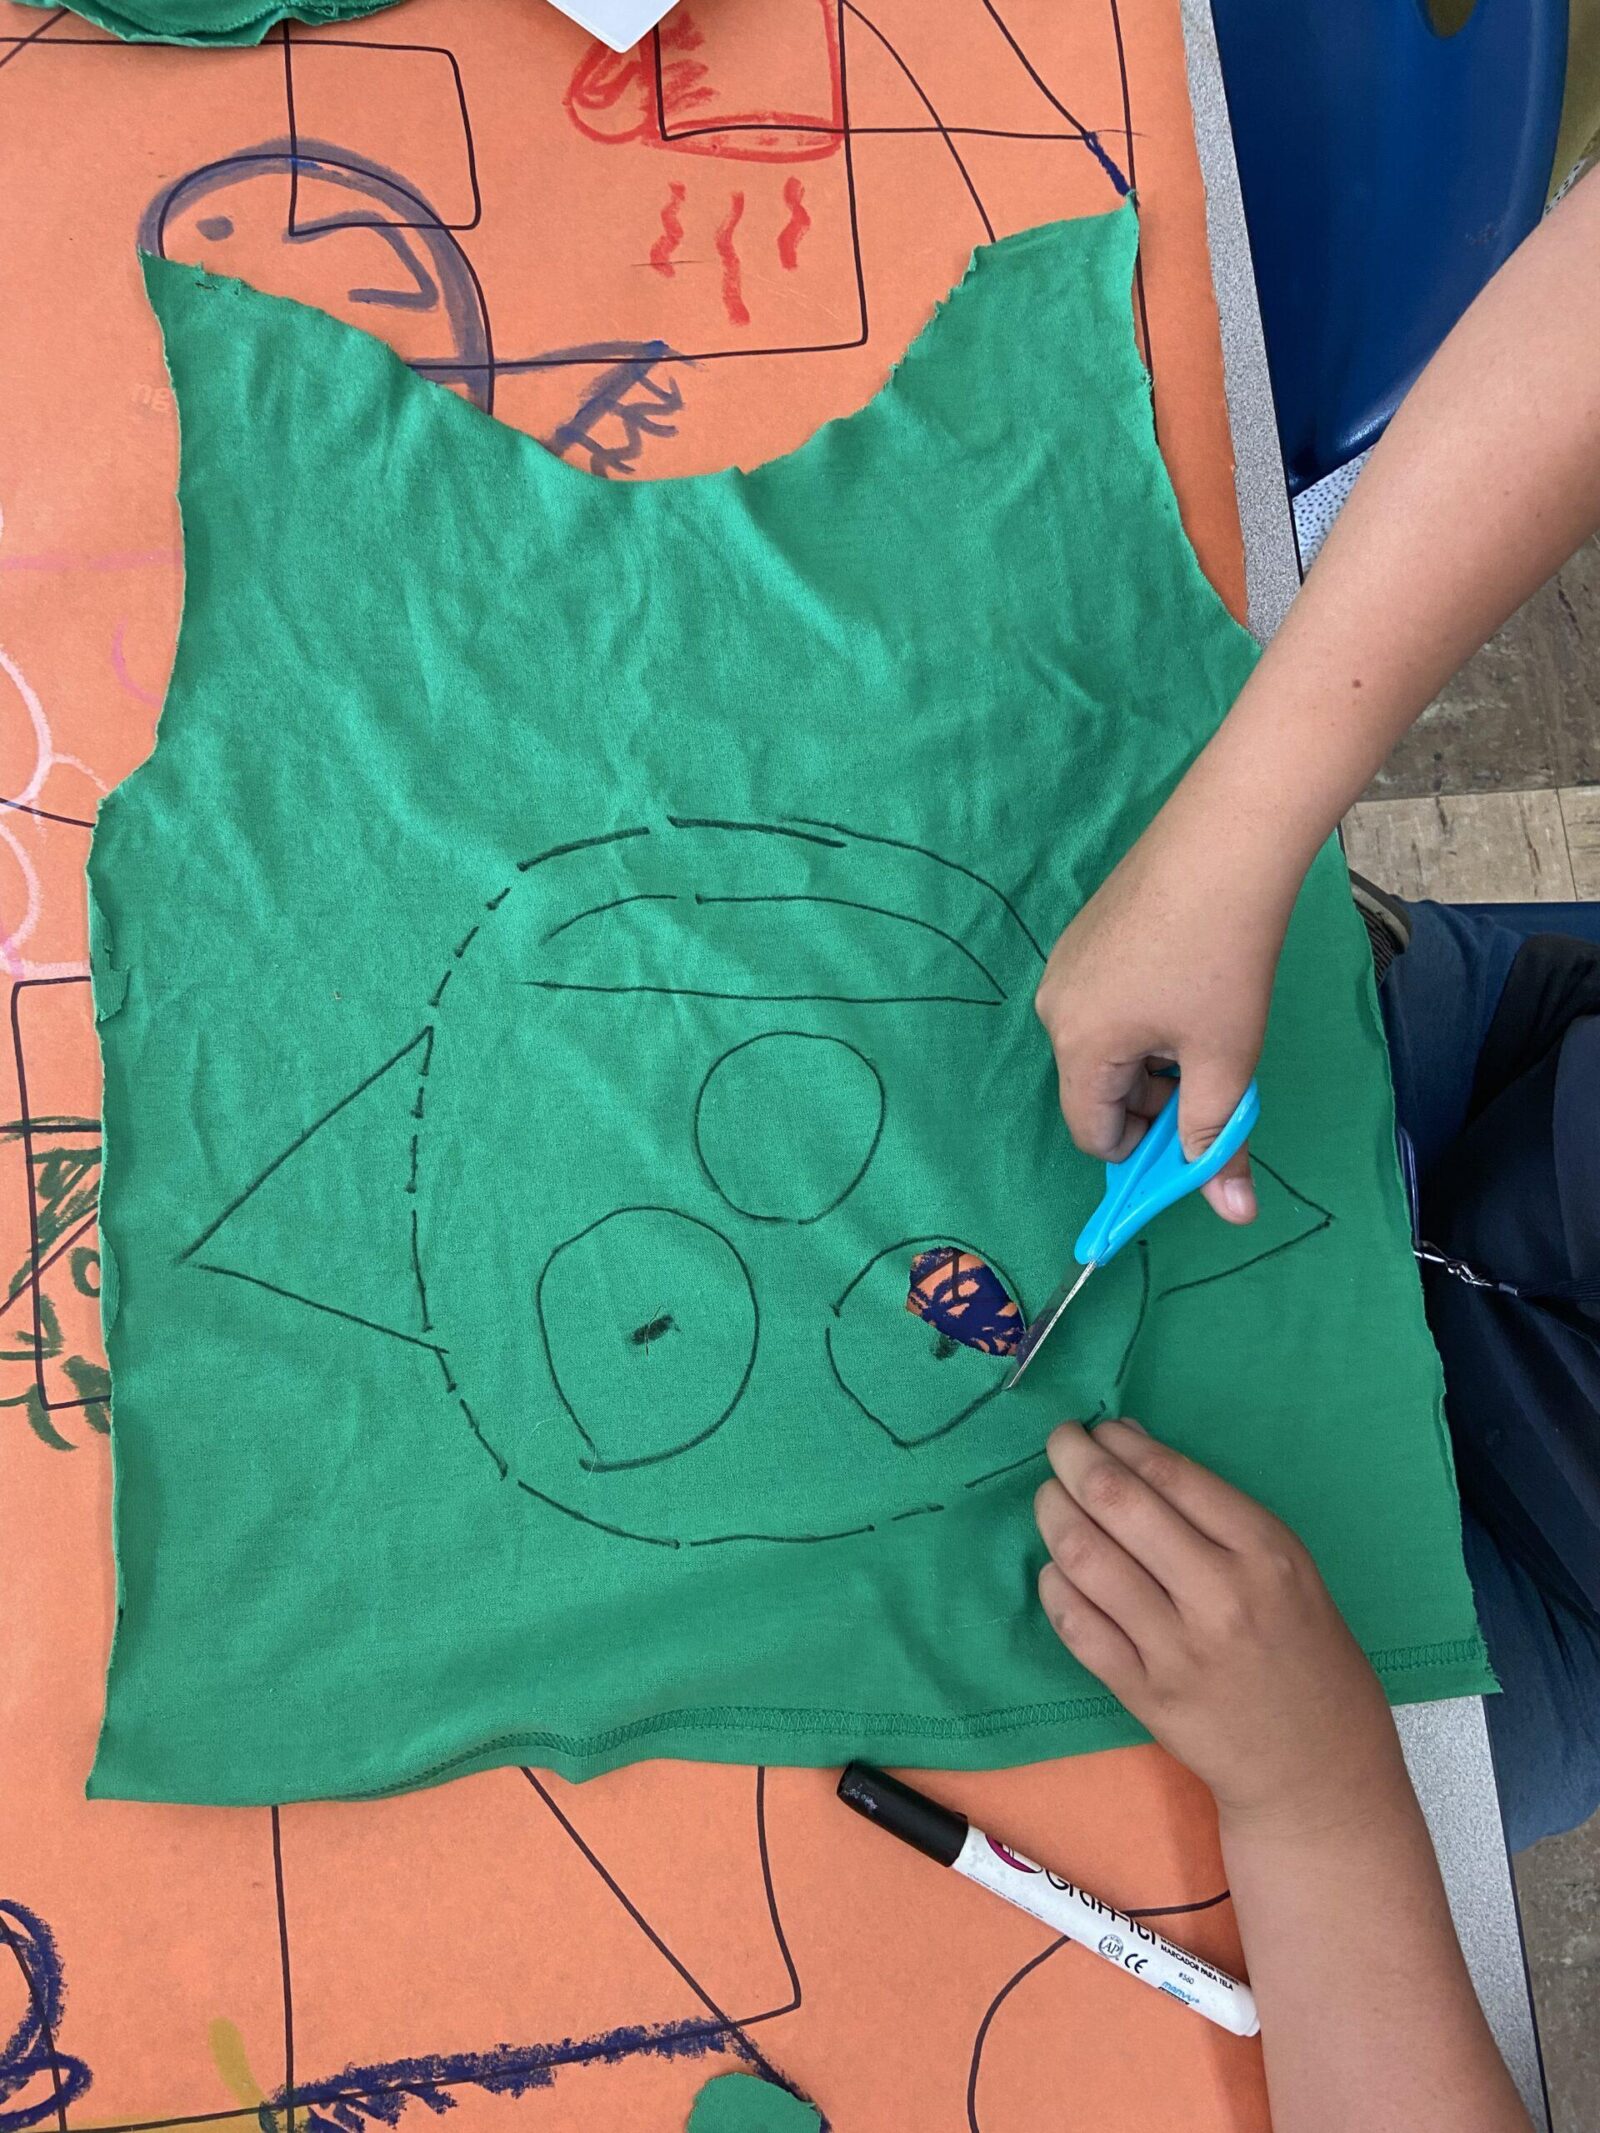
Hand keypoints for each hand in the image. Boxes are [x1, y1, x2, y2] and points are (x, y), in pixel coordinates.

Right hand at [1034, 810, 1297, 1223]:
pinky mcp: (1084, 935)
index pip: (1094, 1134)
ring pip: (1105, 1046)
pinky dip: (1145, 1017)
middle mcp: (1054, 1009)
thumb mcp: (1226, 1058)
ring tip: (1207, 1025)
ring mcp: (1065, 966)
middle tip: (1214, 1075)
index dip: (1148, 1150)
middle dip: (1154, 1101)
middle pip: (1097, 1089)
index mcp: (1077, 1046)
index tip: (1198, 1130)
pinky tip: (1190, 985)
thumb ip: (1218, 1139)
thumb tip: (1235, 1214)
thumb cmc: (1223, 957)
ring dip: (1152, 1059)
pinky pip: (1106, 1004)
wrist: (1225, 841)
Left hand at [1034, 1419, 1407, 1836]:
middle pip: (1119, 1504)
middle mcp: (1220, 1595)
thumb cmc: (1303, 1651)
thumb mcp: (1288, 1568)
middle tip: (1059, 1442)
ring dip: (1054, 1514)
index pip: (1171, 1474)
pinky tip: (1055, 1568)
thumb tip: (1133, 1445)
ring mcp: (1177, 1649)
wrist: (1317, 1768)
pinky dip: (1053, 1586)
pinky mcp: (1143, 1695)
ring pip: (1086, 1559)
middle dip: (1074, 1459)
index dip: (1121, 1441)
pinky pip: (1076, 1625)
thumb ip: (1215, 1512)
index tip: (1098, 1428)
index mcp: (1265, 1552)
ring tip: (1049, 1498)